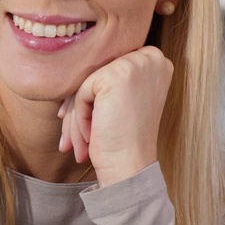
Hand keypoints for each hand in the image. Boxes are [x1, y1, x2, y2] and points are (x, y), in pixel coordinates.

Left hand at [57, 46, 172, 186]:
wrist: (132, 167)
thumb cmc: (126, 139)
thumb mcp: (122, 99)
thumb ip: (107, 78)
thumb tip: (69, 70)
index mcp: (155, 60)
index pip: (109, 67)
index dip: (92, 94)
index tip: (77, 120)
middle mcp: (151, 57)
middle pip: (97, 74)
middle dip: (78, 107)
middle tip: (68, 139)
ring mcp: (135, 64)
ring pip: (87, 83)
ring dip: (75, 117)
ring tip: (76, 144)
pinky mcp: (116, 75)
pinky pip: (81, 91)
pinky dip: (79, 117)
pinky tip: (90, 136)